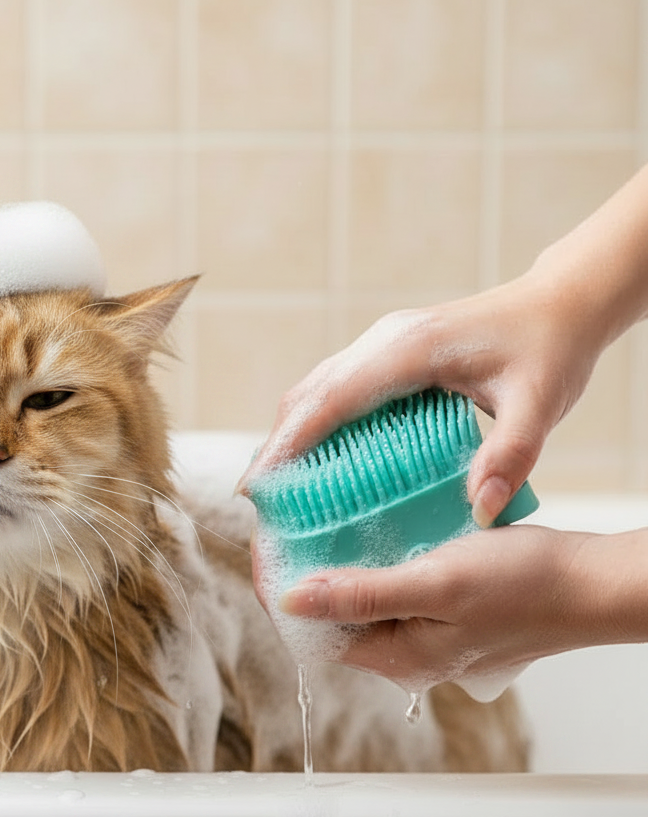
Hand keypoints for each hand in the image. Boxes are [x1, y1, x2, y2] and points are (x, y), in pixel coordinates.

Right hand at [242, 275, 602, 526]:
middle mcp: (385, 341)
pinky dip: (314, 421)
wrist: (561, 303)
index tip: (257, 485)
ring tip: (276, 484)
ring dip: (291, 432)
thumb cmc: (552, 350)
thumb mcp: (540, 405)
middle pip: (309, 393)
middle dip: (277, 445)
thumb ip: (511, 456)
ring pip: (316, 387)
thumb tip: (478, 512)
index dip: (288, 444)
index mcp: (409, 350)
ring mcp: (383, 342)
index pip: (330, 400)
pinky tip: (315, 457)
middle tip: (256, 498)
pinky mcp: (388, 351)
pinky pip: (336, 386)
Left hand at [278, 525, 613, 691]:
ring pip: (360, 597)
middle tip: (286, 523)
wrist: (592, 583)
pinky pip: (391, 585)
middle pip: (331, 616)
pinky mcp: (442, 609)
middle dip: (302, 573)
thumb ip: (363, 596)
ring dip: (335, 562)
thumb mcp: (434, 585)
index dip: (283, 591)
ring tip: (314, 519)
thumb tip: (292, 599)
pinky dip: (371, 557)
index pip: (313, 633)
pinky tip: (364, 527)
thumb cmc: (525, 586)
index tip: (268, 546)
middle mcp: (406, 651)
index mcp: (396, 657)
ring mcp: (425, 631)